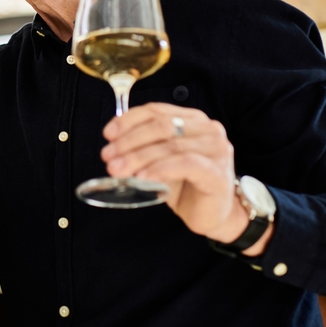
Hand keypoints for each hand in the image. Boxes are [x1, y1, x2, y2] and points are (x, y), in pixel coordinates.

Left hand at [101, 102, 250, 244]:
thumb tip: (112, 145)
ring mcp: (216, 149)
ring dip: (138, 157)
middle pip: (161, 126)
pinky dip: (159, 169)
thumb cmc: (187, 185)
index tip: (108, 134)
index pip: (156, 111)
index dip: (129, 120)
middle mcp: (208, 129)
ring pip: (170, 146)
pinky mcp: (217, 172)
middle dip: (129, 141)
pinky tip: (142, 178)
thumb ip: (143, 147)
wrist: (214, 216)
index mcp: (193, 119)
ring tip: (118, 170)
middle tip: (108, 156)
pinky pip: (184, 164)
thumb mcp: (161, 160)